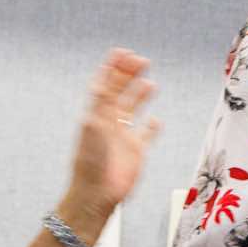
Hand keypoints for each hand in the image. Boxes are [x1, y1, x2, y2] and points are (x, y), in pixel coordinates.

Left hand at [58, 49, 158, 237]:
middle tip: (142, 60)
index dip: (112, 68)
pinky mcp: (136, 152)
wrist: (97, 194)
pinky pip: (146, 135)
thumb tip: (103, 83)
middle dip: (129, 76)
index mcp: (96, 115)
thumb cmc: (90, 163)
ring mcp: (123, 137)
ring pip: (133, 110)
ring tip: (150, 83)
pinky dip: (152, 127)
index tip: (122, 52)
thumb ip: (99, 105)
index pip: (104, 85)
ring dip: (140, 95)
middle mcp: (109, 123)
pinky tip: (157, 120)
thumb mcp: (92, 128)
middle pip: (120, 92)